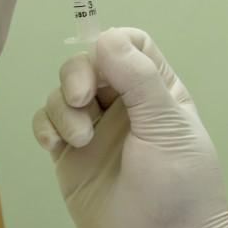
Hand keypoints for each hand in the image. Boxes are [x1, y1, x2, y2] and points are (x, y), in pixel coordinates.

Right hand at [33, 28, 227, 227]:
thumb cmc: (181, 189)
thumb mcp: (167, 126)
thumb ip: (140, 79)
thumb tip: (108, 39)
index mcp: (156, 90)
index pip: (131, 45)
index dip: (112, 44)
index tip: (103, 60)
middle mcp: (124, 105)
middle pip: (88, 63)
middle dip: (78, 75)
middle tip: (83, 99)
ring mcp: (95, 128)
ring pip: (63, 92)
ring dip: (64, 109)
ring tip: (81, 140)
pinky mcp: (71, 154)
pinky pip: (46, 122)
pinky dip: (45, 126)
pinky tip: (57, 145)